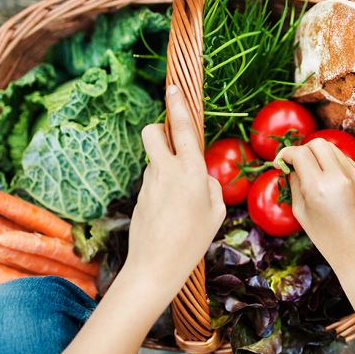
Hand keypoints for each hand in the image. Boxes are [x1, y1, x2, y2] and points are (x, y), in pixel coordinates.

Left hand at [124, 85, 225, 295]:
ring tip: (179, 202)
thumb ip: (211, 186)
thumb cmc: (192, 240)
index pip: (182, 128)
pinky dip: (161, 188)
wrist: (155, 265)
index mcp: (190, 171)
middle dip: (159, 129)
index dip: (178, 105)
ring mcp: (148, 182)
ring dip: (165, 167)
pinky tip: (169, 213)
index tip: (173, 87)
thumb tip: (201, 176)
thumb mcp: (215, 212)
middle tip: (172, 145)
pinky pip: (152, 181)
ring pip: (154, 160)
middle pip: (153, 132)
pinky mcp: (139, 195)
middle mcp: (165, 170)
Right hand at [275, 138, 354, 276]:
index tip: (279, 163)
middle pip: (317, 144)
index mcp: (319, 187)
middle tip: (296, 165)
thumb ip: (294, 185)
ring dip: (317, 154)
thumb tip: (290, 167)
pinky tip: (327, 178)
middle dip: (302, 150)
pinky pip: (344, 159)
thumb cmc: (327, 238)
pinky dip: (332, 162)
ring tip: (312, 171)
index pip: (299, 153)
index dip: (285, 154)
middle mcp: (339, 177)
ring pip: (332, 148)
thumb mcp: (301, 212)